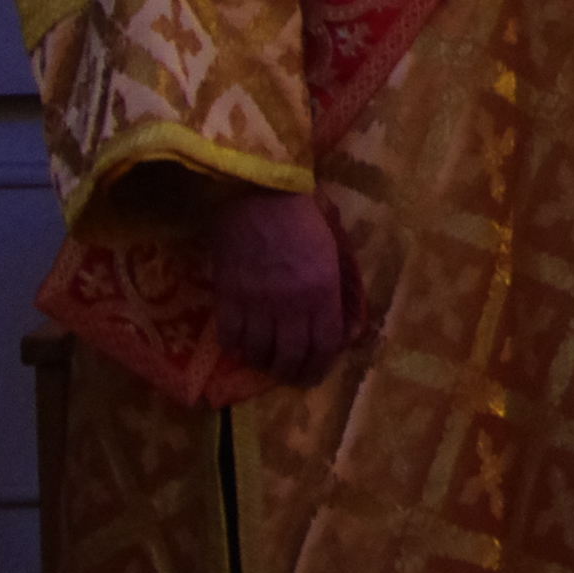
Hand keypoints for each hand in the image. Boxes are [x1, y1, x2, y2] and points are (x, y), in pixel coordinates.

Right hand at [209, 187, 354, 382]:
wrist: (258, 196)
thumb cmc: (302, 220)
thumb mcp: (333, 254)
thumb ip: (338, 292)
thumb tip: (344, 329)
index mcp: (323, 292)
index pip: (324, 344)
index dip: (320, 366)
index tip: (314, 375)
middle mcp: (292, 304)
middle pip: (292, 356)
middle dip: (291, 373)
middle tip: (289, 376)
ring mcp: (258, 303)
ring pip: (259, 352)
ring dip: (263, 364)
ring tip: (265, 363)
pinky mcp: (229, 297)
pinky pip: (230, 337)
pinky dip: (235, 347)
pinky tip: (240, 345)